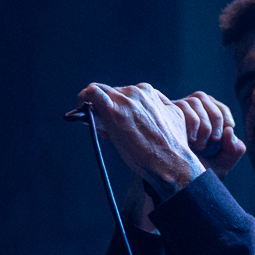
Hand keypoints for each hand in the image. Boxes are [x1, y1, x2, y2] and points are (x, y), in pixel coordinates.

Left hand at [76, 82, 203, 199]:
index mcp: (150, 93)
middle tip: (105, 122)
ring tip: (95, 119)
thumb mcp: (174, 117)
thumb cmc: (173, 146)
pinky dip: (84, 98)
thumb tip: (153, 110)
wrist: (171, 162)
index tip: (120, 117)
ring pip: (101, 92)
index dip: (122, 105)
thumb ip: (162, 109)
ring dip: (96, 104)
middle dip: (109, 105)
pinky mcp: (112, 111)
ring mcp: (123, 101)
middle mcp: (136, 92)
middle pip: (113, 92)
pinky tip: (81, 106)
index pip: (128, 92)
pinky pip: (92, 94)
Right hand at [173, 91, 245, 178]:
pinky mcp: (166, 115)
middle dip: (215, 117)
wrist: (176, 182)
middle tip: (215, 139)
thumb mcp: (222, 164)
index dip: (224, 114)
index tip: (229, 127)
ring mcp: (176, 112)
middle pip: (204, 98)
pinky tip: (191, 139)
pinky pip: (181, 107)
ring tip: (201, 145)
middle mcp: (189, 112)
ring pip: (194, 101)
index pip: (218, 106)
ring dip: (203, 122)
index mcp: (205, 119)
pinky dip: (191, 121)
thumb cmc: (198, 172)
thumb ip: (233, 150)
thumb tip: (229, 131)